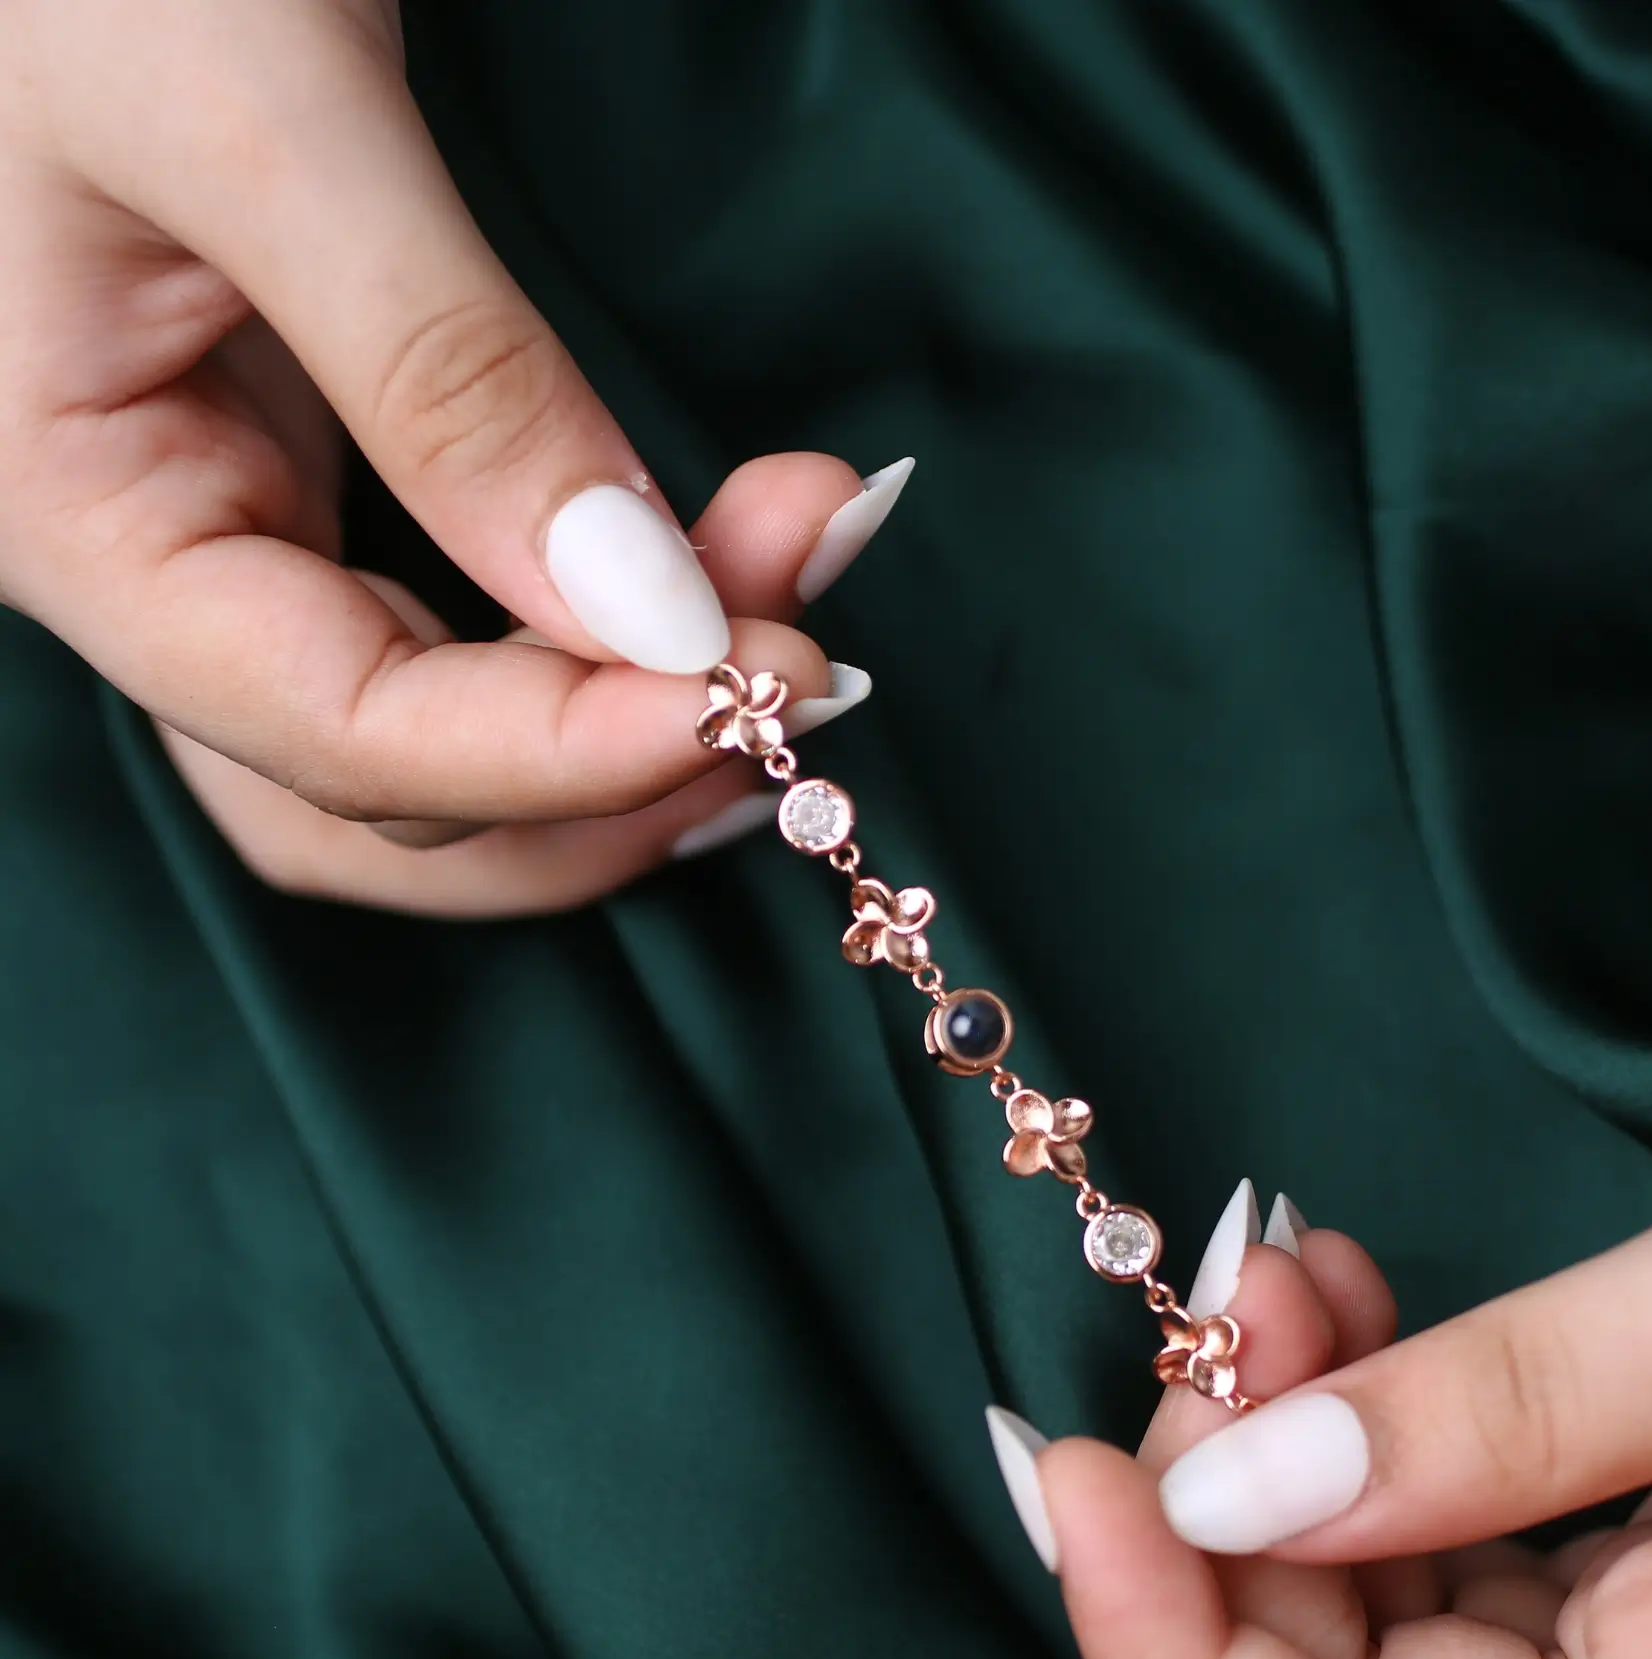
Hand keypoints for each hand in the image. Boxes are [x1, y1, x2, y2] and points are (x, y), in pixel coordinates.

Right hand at [0, 2, 906, 913]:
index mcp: (71, 514)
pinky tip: (715, 591)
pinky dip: (597, 638)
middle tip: (812, 671)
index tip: (768, 690)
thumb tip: (651, 612)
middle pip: (400, 785)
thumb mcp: (260, 115)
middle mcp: (146, 562)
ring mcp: (226, 523)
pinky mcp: (307, 471)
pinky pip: (460, 631)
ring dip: (626, 723)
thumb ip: (448, 375)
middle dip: (620, 755)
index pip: (342, 735)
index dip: (569, 753)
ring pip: (437, 740)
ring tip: (795, 627)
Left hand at [1008, 1021, 1651, 1658]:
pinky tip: (1349, 1303)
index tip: (1069, 1480)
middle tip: (1200, 1313)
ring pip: (1408, 1631)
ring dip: (1294, 1457)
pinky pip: (1481, 1543)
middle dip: (1224, 1534)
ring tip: (1277, 1270)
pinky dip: (1384, 1428)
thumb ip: (1516, 1408)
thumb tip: (1240, 1495)